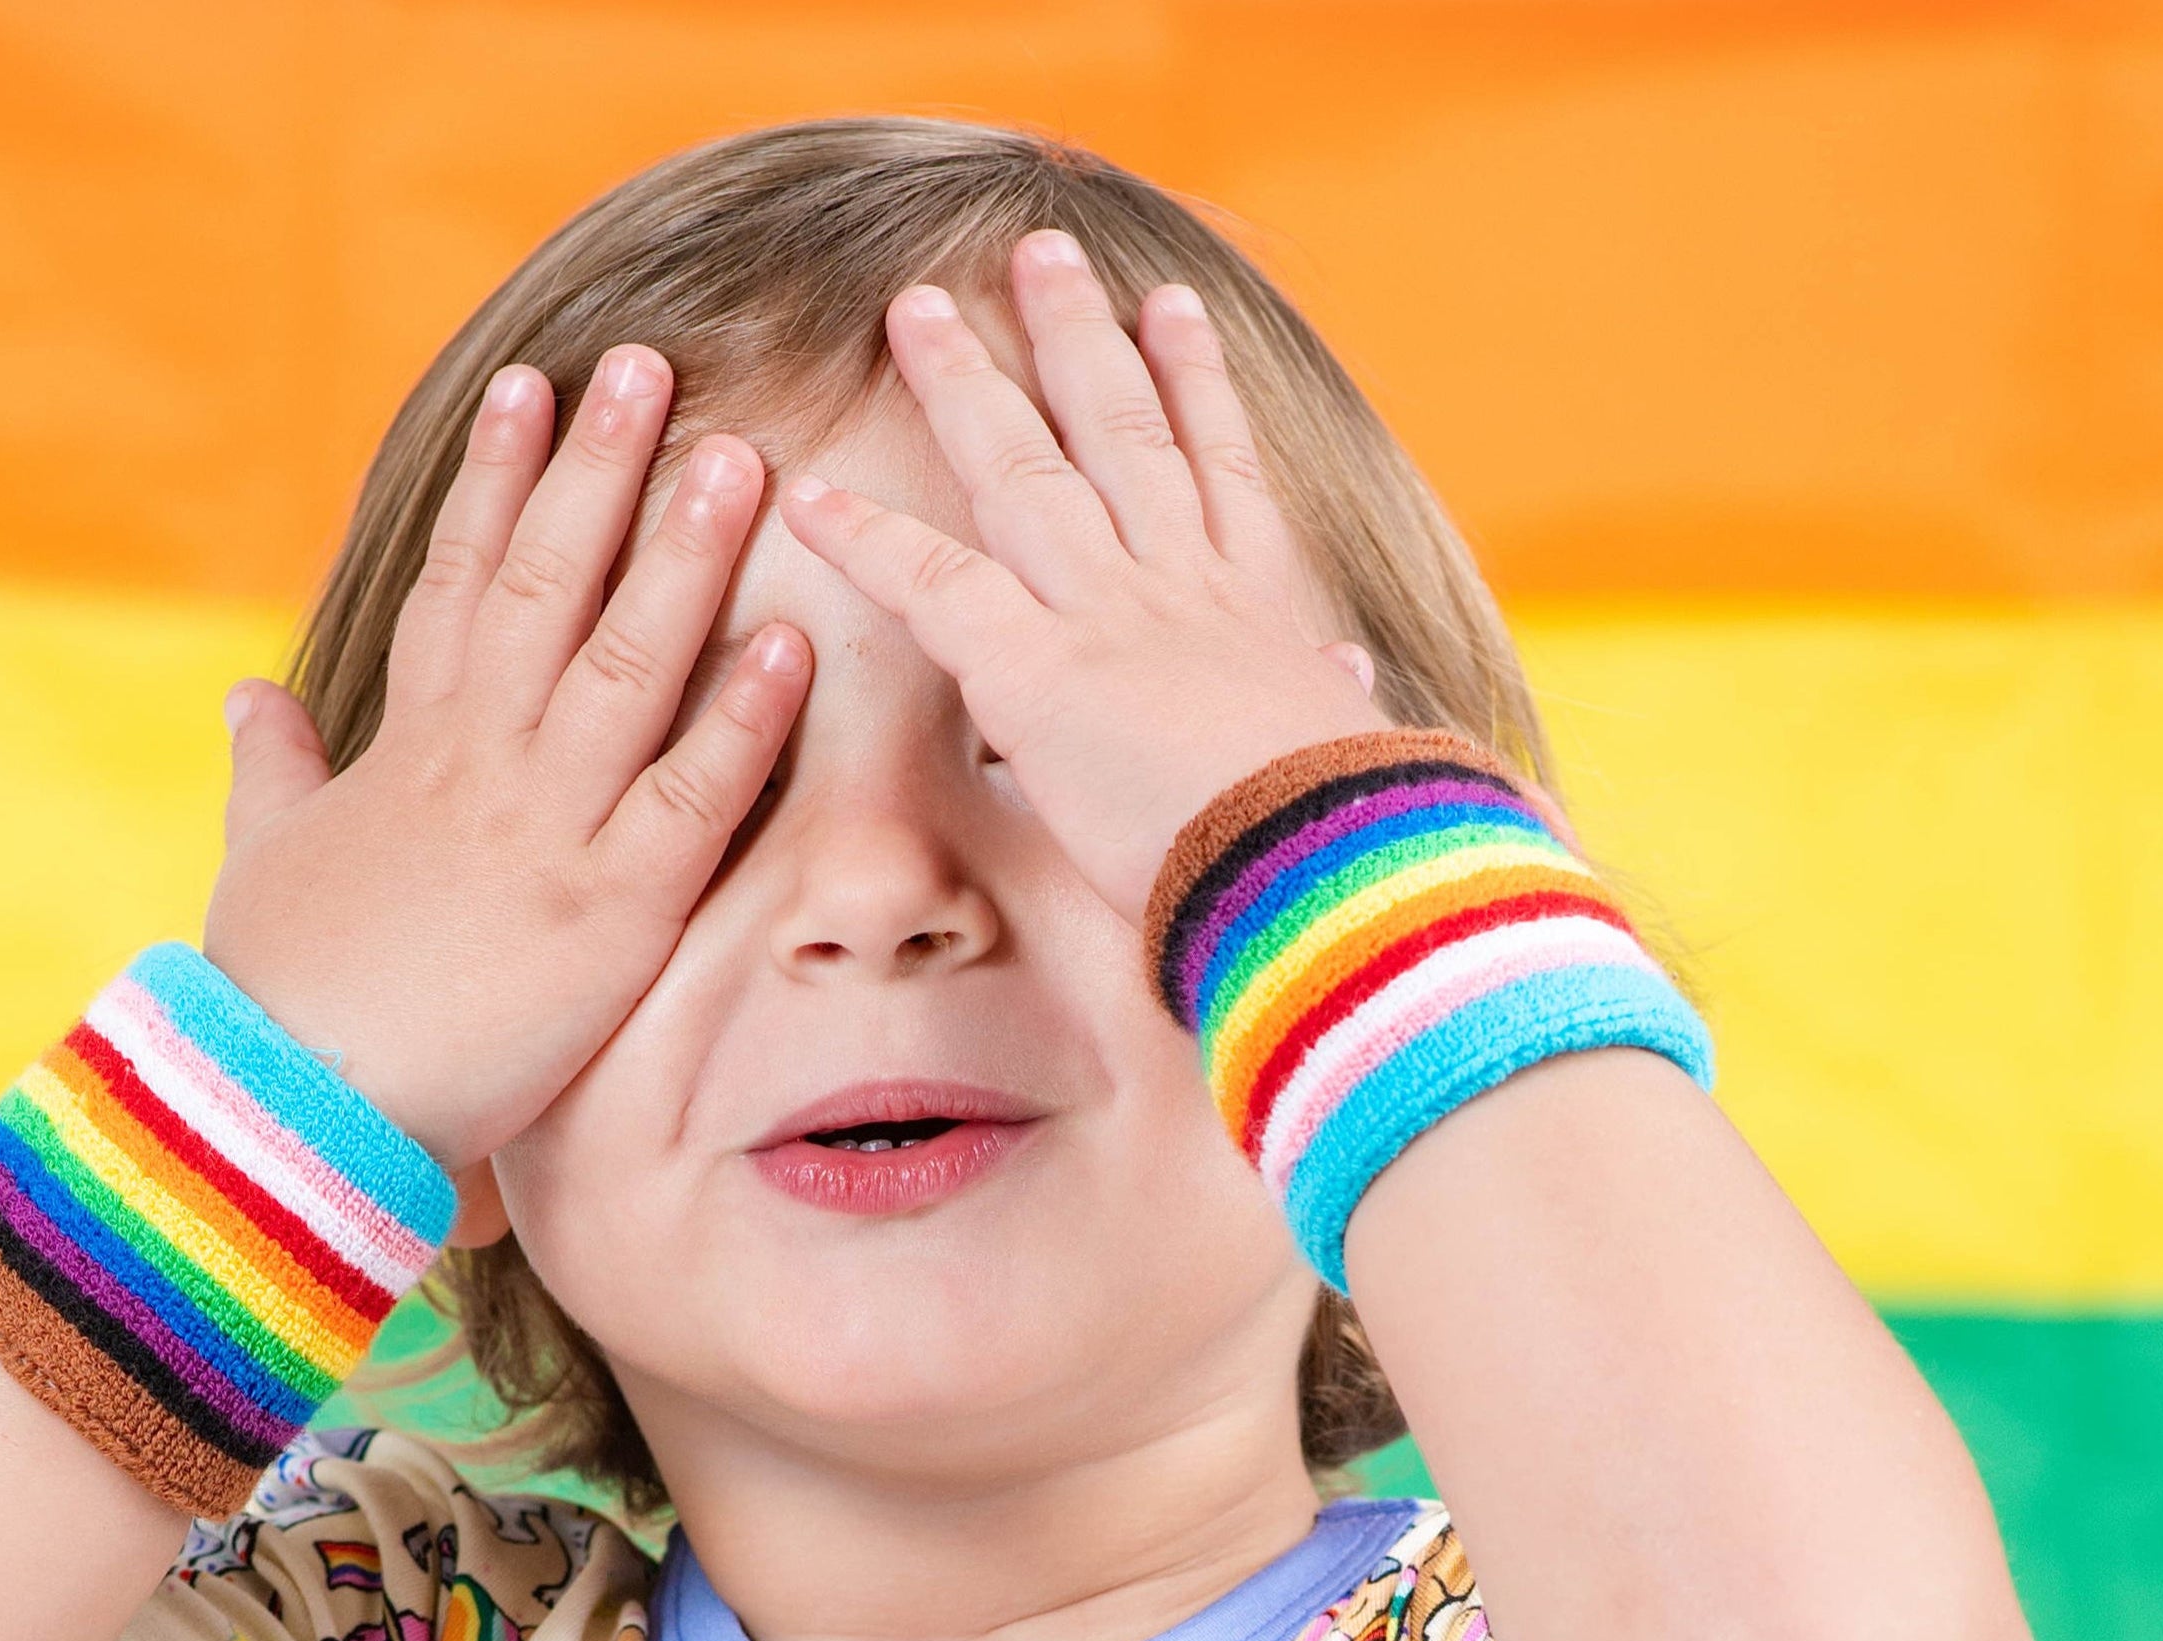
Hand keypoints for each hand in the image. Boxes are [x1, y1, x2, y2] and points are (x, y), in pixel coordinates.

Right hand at [200, 349, 813, 1177]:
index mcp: (405, 751)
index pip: (457, 583)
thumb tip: (248, 693)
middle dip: (598, 471)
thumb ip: (266, 769)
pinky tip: (789, 641)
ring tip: (737, 459)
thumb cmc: (275, 999)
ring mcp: (545, 833)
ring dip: (685, 555)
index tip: (533, 388)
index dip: (497, 482)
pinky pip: (689, 799)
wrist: (289, 1108)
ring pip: (625, 662)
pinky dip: (740, 719)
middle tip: (651, 366)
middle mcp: (478, 765)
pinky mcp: (604, 918)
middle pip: (547, 586)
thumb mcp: (262, 862)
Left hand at [778, 238, 1382, 923]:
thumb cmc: (1341, 833)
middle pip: (1116, 429)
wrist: (1319, 866)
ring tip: (919, 307)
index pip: (1219, 468)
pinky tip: (811, 502)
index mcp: (1255, 606)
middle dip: (1072, 332)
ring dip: (963, 382)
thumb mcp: (1350, 743)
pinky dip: (868, 543)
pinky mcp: (1035, 670)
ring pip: (1022, 468)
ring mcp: (1103, 612)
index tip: (1174, 307)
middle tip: (1039, 251)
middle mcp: (1177, 581)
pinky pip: (934, 586)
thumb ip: (1333, 696)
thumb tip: (1350, 667)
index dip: (1194, 381)